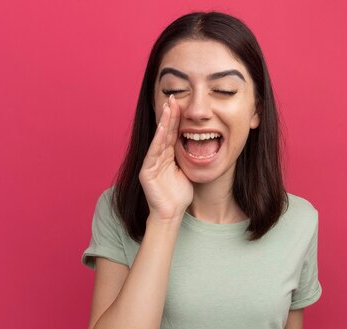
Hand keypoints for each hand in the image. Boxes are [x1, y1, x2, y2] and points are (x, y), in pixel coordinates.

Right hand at [139, 95, 192, 221]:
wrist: (171, 214)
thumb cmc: (179, 195)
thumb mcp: (187, 170)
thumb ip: (188, 157)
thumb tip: (200, 144)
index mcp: (166, 156)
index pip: (171, 133)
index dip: (176, 118)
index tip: (180, 102)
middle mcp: (157, 157)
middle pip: (164, 132)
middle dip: (169, 114)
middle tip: (173, 97)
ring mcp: (150, 163)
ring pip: (159, 138)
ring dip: (164, 122)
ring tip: (169, 106)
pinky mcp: (146, 172)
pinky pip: (153, 152)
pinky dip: (158, 139)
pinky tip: (162, 127)